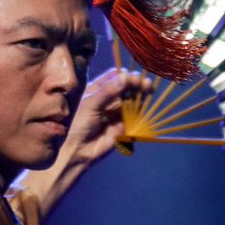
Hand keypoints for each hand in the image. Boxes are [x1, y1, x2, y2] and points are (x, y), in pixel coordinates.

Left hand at [13, 67, 155, 219]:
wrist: (76, 150)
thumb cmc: (76, 124)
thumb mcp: (90, 103)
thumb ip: (108, 91)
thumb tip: (125, 77)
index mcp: (95, 91)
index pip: (112, 78)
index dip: (123, 75)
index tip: (131, 74)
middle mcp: (107, 100)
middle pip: (124, 89)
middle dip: (134, 84)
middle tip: (143, 81)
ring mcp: (115, 113)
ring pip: (130, 101)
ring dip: (139, 94)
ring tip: (147, 87)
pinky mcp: (123, 126)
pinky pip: (133, 116)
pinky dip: (140, 109)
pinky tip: (145, 102)